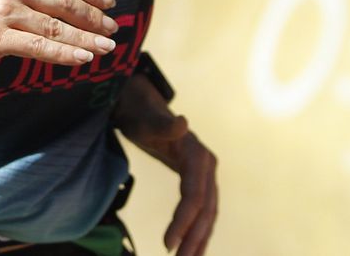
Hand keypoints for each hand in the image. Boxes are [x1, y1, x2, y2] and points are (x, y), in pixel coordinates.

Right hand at [0, 0, 118, 69]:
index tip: (109, 2)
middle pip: (64, 1)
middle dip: (93, 16)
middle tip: (112, 28)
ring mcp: (1, 11)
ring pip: (56, 27)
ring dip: (87, 39)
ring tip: (106, 48)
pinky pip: (39, 47)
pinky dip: (65, 54)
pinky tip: (83, 59)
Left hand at [113, 80, 216, 255]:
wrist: (144, 108)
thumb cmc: (141, 115)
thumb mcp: (147, 121)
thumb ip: (163, 124)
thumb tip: (182, 121)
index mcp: (197, 155)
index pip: (194, 197)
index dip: (183, 221)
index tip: (167, 244)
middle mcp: (207, 166)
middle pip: (205, 209)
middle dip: (194, 238)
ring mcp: (205, 174)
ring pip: (208, 214)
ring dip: (199, 239)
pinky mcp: (199, 181)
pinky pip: (202, 210)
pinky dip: (197, 230)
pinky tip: (190, 248)